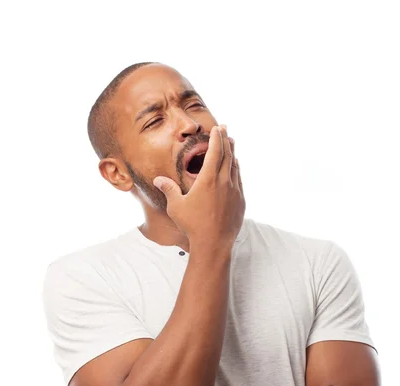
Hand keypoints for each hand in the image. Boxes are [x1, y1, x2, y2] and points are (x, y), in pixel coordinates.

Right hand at [153, 124, 245, 248]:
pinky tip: (235, 168)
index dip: (216, 138)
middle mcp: (224, 182)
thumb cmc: (193, 226)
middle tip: (226, 129)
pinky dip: (236, 170)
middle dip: (226, 140)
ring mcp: (235, 192)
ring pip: (235, 167)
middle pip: (227, 155)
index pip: (215, 152)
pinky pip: (239, 180)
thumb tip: (158, 179)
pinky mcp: (240, 202)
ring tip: (232, 144)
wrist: (214, 244)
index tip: (218, 127)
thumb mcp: (176, 207)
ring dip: (233, 153)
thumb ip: (169, 189)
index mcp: (208, 179)